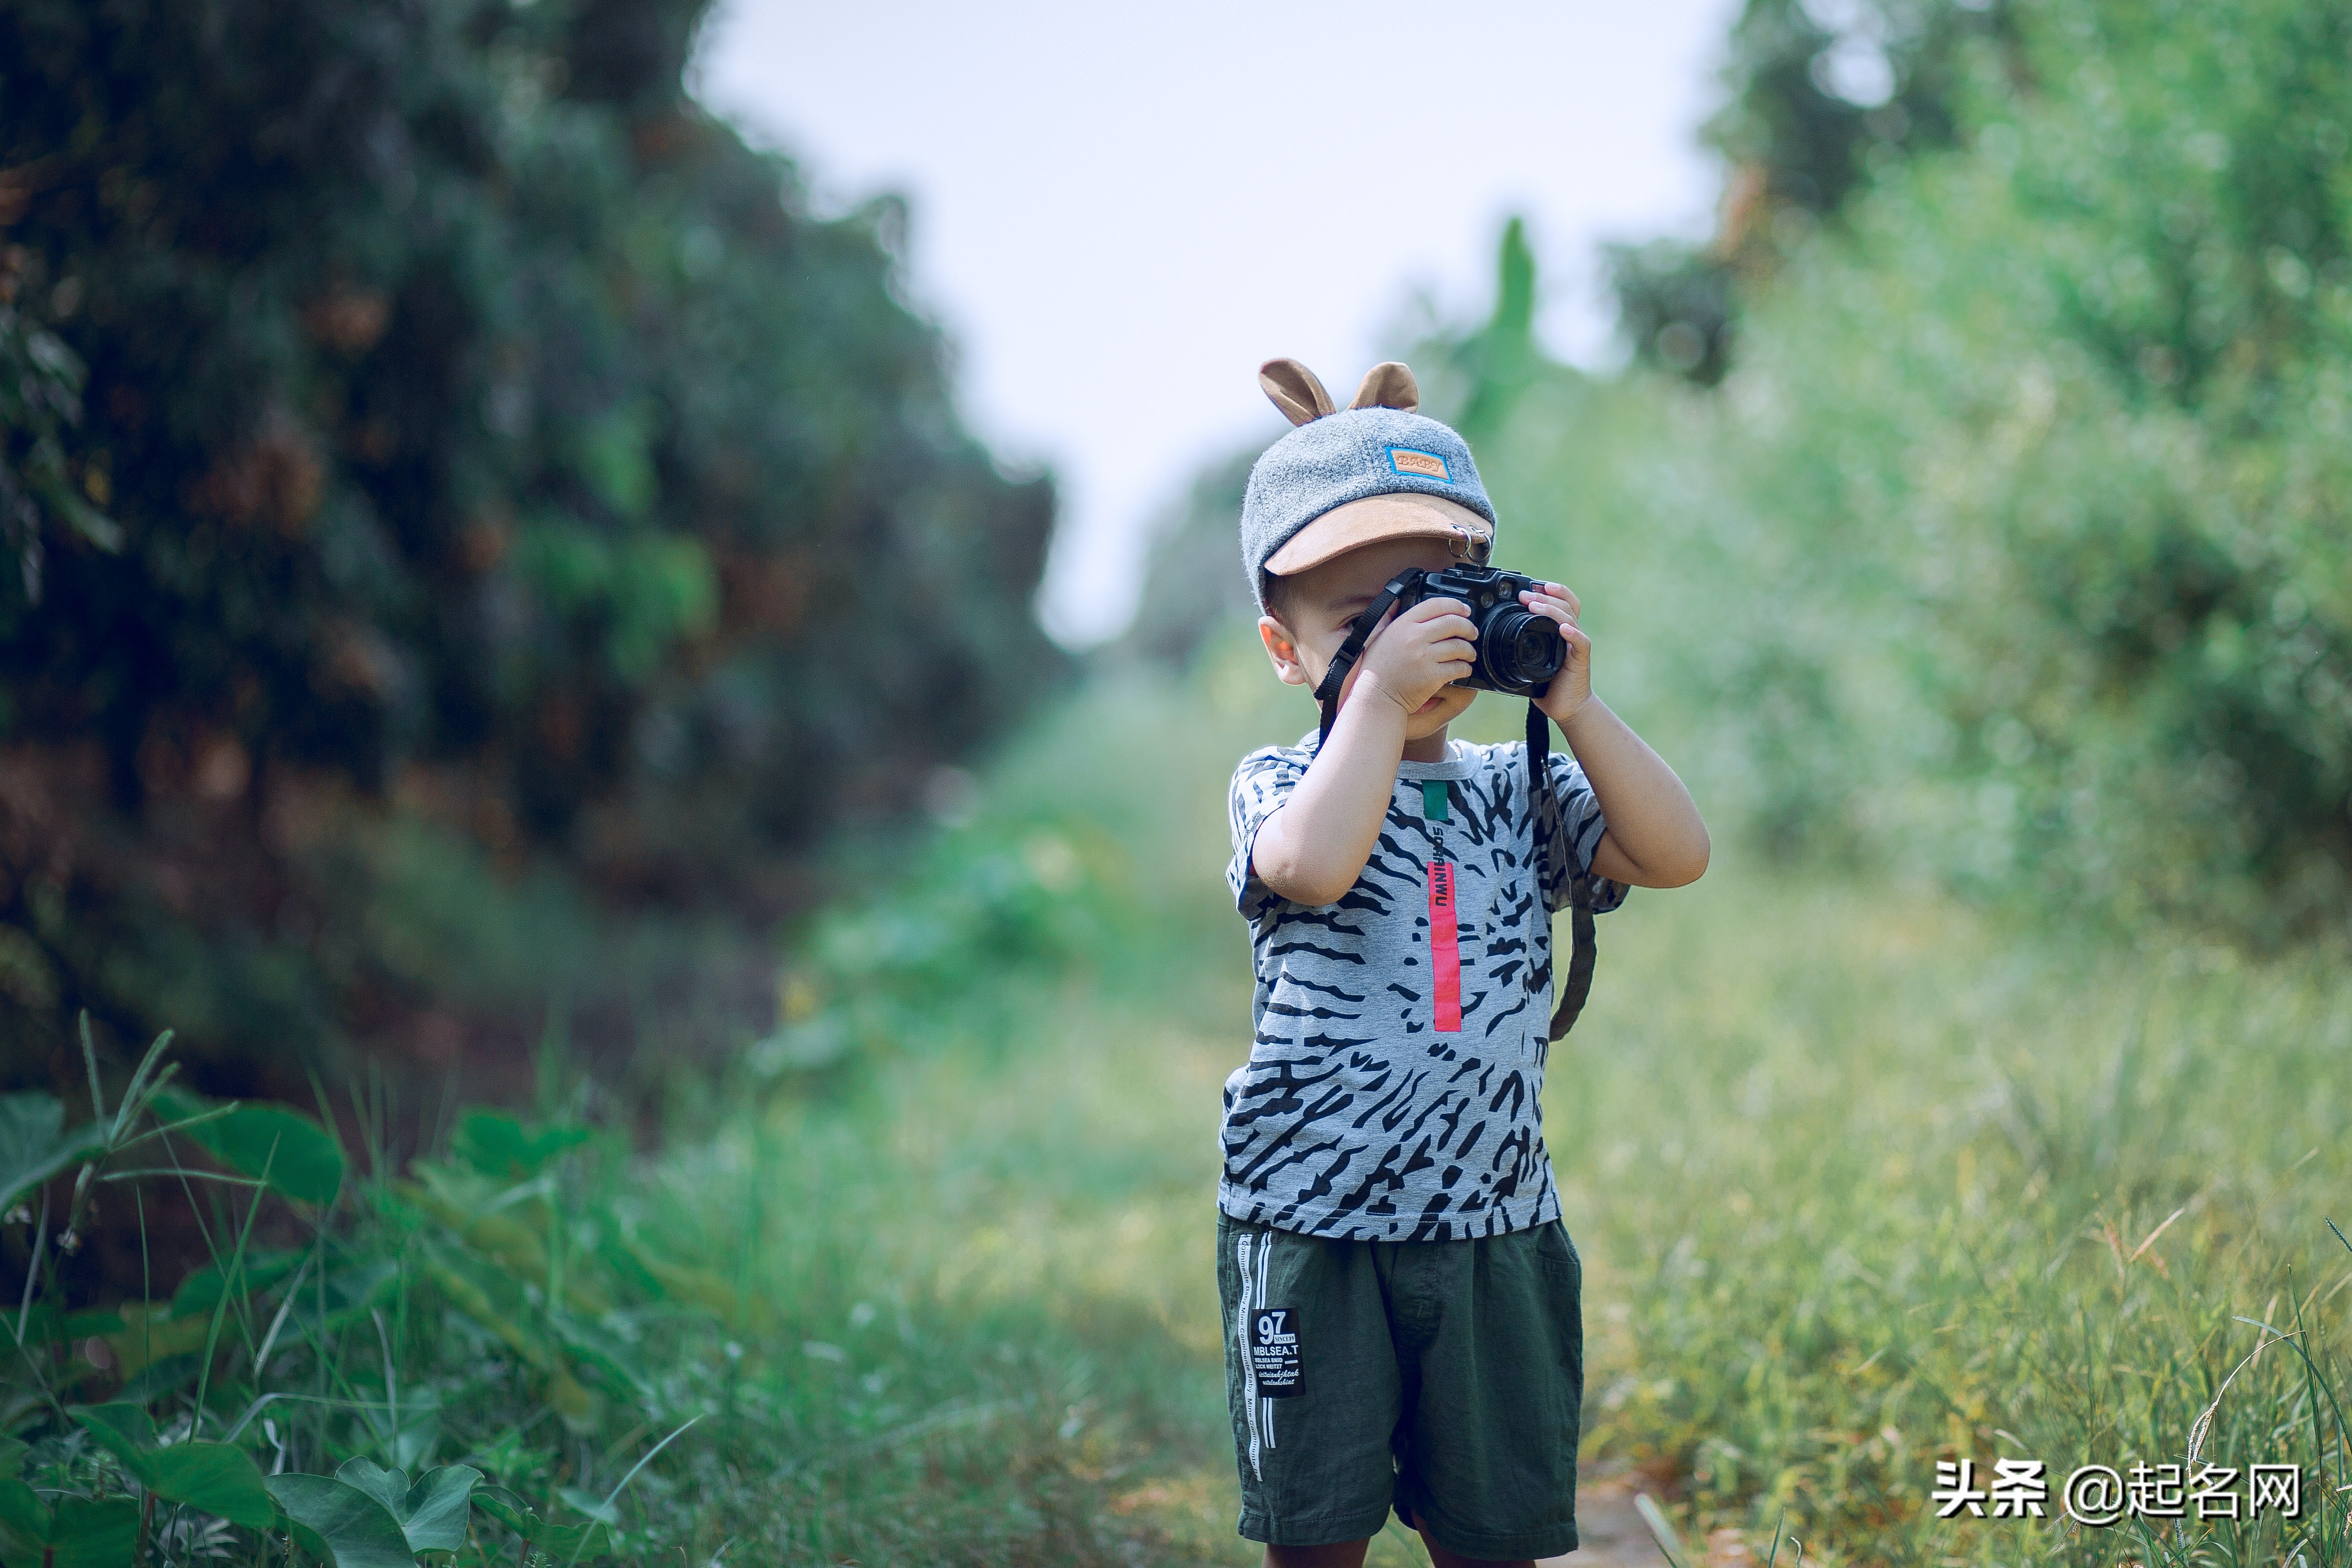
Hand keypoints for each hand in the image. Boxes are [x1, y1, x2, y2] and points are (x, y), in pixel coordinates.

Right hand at [1350, 596, 1476, 717]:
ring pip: (1459, 646)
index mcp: (1403, 624)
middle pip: (1452, 623)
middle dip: (1468, 627)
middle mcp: (1415, 638)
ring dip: (1469, 650)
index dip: (1455, 605)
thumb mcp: (1377, 635)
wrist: (1376, 696)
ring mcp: (1424, 657)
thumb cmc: (1377, 668)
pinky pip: (1458, 668)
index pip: (1436, 605)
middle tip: (1471, 633)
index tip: (1464, 610)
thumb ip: (1388, 616)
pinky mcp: (1432, 676)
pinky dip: (1465, 668)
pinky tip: (1463, 669)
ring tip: (1469, 654)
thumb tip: (1397, 599)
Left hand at [1520, 582, 1593, 724]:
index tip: (1529, 585)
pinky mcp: (1581, 660)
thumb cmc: (1548, 684)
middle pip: (1565, 605)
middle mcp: (1570, 634)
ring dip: (1552, 609)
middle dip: (1544, 596)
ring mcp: (1576, 646)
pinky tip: (1563, 629)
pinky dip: (1573, 634)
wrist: (1566, 707)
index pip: (1560, 602)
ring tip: (1535, 604)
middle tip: (1525, 594)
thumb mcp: (1529, 662)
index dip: (1549, 591)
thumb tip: (1492, 638)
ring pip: (1570, 619)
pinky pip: (1581, 643)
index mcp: (1559, 632)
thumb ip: (1519, 647)